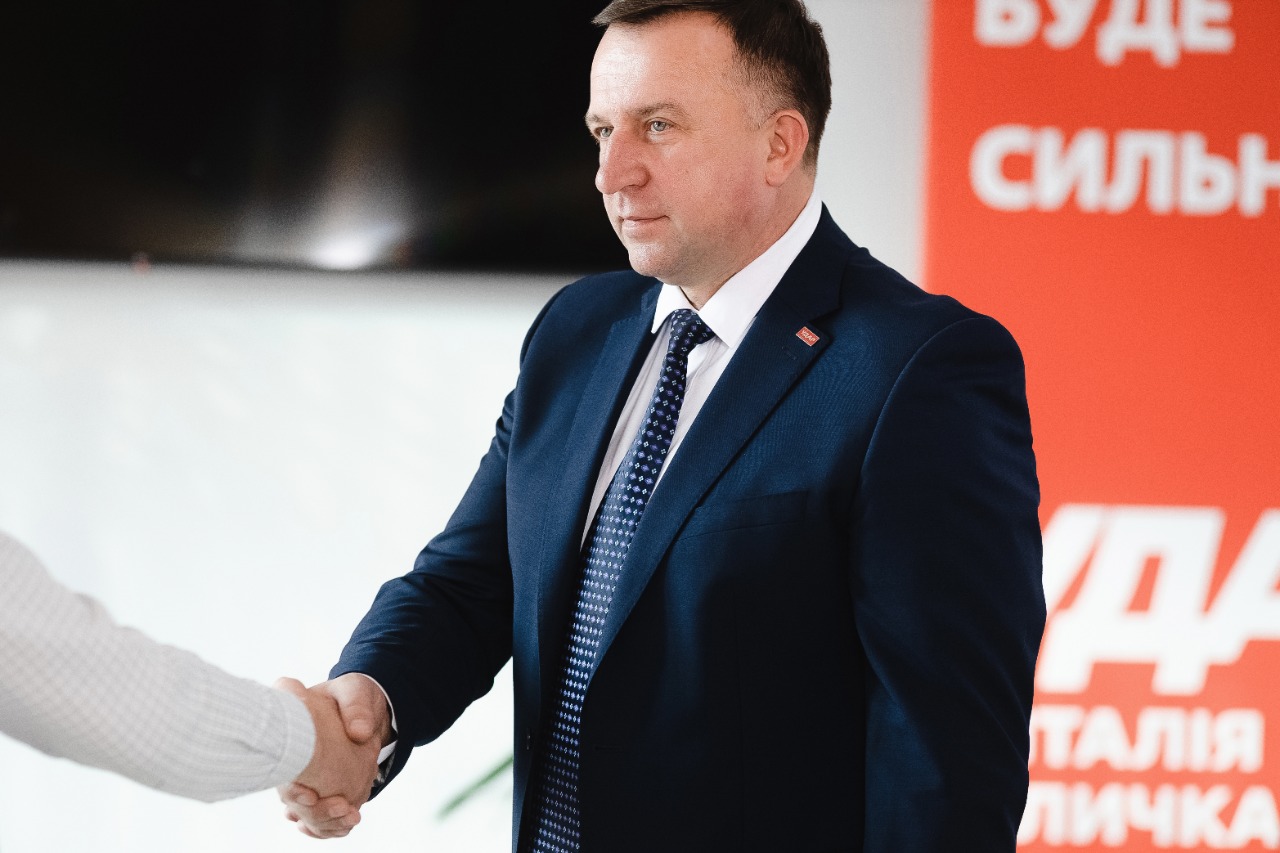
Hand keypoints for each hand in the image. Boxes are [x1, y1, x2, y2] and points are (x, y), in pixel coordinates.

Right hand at [275, 674, 391, 837]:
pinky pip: (320, 816)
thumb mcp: (354, 691)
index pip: (283, 772)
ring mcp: (306, 779)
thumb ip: (355, 707)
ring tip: (352, 817)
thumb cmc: (351, 695)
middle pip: (293, 801)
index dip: (292, 790)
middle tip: (344, 807)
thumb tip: (359, 733)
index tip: (311, 797)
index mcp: (291, 736)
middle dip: (316, 812)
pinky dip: (331, 825)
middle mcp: (293, 762)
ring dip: (326, 822)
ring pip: (307, 814)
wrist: (361, 706)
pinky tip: (346, 823)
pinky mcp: (322, 789)